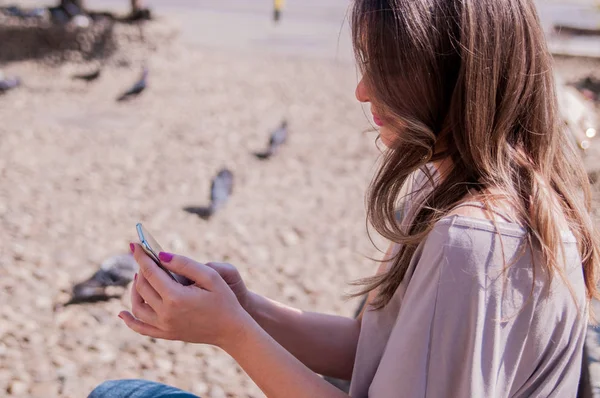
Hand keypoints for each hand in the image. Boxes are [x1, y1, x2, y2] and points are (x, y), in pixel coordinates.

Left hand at [119, 243, 250, 348]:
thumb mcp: (211, 276)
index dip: (141, 256)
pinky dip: (129, 320)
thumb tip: (161, 255)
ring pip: (137, 306)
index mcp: (176, 297)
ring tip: (140, 277)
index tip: (134, 244)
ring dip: (135, 289)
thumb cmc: (225, 300)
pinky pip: (141, 328)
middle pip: (142, 287)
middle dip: (141, 269)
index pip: (150, 272)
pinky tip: (122, 313)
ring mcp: (164, 326)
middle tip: (143, 257)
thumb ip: (185, 264)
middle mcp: (165, 313)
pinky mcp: (166, 335)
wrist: (231, 330)